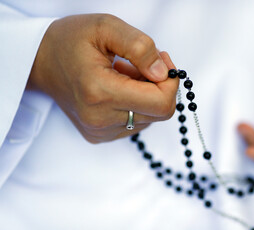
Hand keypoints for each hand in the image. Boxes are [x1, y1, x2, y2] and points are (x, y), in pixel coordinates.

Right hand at [28, 14, 178, 142]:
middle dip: (159, 86)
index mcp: (100, 92)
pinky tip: (119, 89)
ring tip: (124, 75)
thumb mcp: (106, 27)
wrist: (40, 61)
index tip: (161, 62)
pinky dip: (135, 105)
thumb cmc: (70, 41)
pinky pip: (135, 123)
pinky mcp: (99, 135)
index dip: (171, 82)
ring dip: (146, 95)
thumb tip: (163, 73)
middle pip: (159, 113)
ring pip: (149, 118)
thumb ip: (140, 47)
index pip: (161, 104)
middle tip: (142, 65)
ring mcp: (99, 131)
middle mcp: (99, 119)